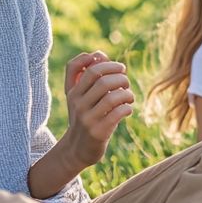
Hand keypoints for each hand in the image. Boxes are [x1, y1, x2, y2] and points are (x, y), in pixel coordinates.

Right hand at [61, 51, 134, 168]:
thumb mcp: (79, 96)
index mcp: (72, 92)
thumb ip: (85, 74)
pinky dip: (127, 108)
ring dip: (127, 93)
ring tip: (129, 96)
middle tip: (126, 82)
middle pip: (102, 80)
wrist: (78, 148)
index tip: (118, 67)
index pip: (86, 68)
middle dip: (121, 77)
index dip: (105, 62)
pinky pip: (118, 112)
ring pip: (112, 96)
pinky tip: (127, 109)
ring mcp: (87, 118)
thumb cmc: (85, 116)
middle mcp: (77, 103)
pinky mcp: (98, 132)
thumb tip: (100, 54)